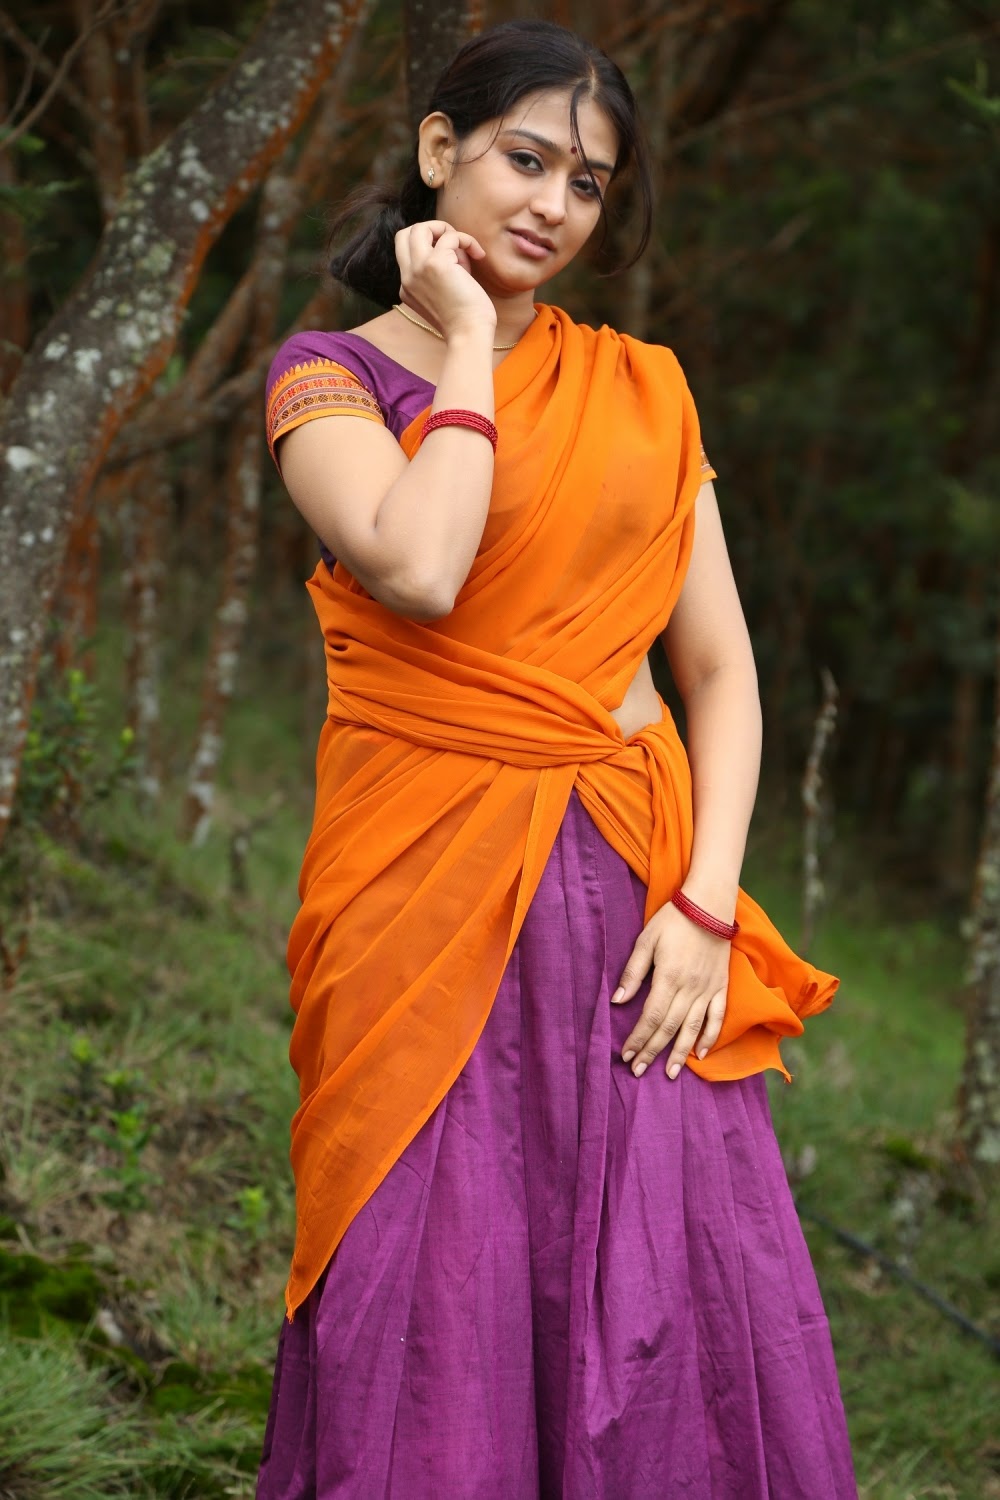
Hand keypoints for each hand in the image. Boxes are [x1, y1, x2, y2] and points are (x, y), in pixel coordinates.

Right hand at [394, 220, 496, 341]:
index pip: (407, 253)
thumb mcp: (444, 292)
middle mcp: (407, 277)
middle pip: (404, 234)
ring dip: (444, 229)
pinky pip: (451, 236)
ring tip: (464, 246)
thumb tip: (454, 243)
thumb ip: (443, 269)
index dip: (430, 248)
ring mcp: (418, 269)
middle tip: (453, 243)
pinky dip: (467, 240)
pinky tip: (479, 254)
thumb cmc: (465, 319)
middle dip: (429, 230)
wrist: (469, 335)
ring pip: (419, 228)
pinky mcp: (435, 264)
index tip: (452, 260)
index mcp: (407, 287)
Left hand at [613, 901, 729, 1078]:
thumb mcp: (646, 941)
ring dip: (679, 1053)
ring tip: (669, 1074)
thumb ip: (632, 973)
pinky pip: (717, 1018)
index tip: (625, 1055)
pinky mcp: (721, 987)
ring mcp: (708, 990)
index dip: (637, 1038)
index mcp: (668, 978)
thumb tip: (617, 1001)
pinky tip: (701, 1054)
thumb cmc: (673, 921)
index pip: (650, 1017)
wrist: (709, 906)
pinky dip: (710, 1037)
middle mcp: (689, 989)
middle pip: (669, 1028)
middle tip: (638, 1071)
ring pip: (693, 1029)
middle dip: (652, 1051)